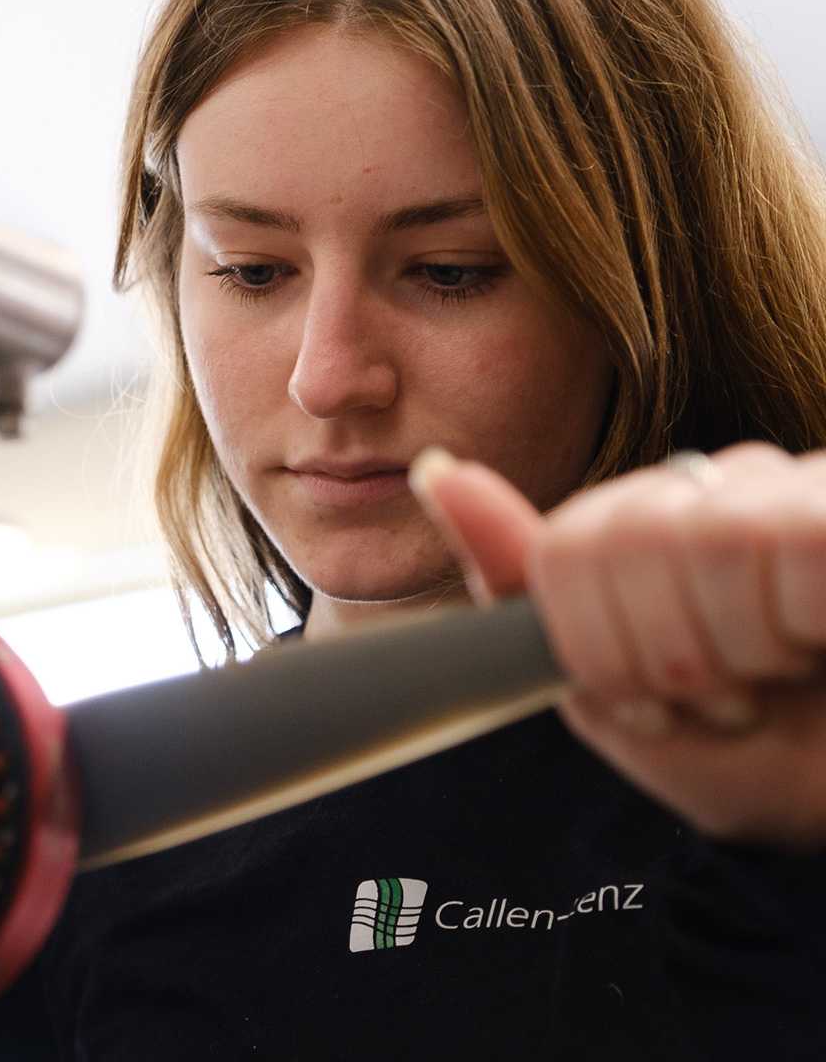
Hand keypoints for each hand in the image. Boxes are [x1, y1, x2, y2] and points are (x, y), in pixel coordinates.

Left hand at [411, 442, 825, 845]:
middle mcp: (729, 486)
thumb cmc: (749, 754)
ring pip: (707, 537)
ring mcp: (799, 487)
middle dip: (661, 653)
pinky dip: (797, 623)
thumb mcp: (606, 685)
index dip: (594, 645)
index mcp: (655, 522)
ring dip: (739, 646)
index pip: (564, 549)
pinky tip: (823, 640)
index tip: (650, 701)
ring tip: (781, 673)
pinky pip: (792, 542)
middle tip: (721, 699)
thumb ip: (520, 579)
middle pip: (622, 537)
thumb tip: (435, 469)